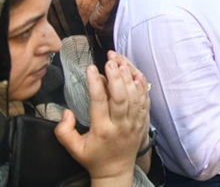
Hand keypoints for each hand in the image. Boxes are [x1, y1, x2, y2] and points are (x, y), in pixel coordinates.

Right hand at [55, 51, 149, 183]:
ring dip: (129, 76)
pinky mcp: (143, 121)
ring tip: (121, 61)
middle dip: (116, 75)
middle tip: (109, 60)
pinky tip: (136, 73)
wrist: (116, 170)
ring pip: (135, 96)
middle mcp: (121, 125)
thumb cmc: (94, 157)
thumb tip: (66, 112)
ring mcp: (135, 122)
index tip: (90, 68)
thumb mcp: (73, 148)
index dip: (95, 83)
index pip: (100, 101)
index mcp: (102, 130)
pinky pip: (145, 100)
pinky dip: (142, 86)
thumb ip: (63, 131)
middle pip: (121, 96)